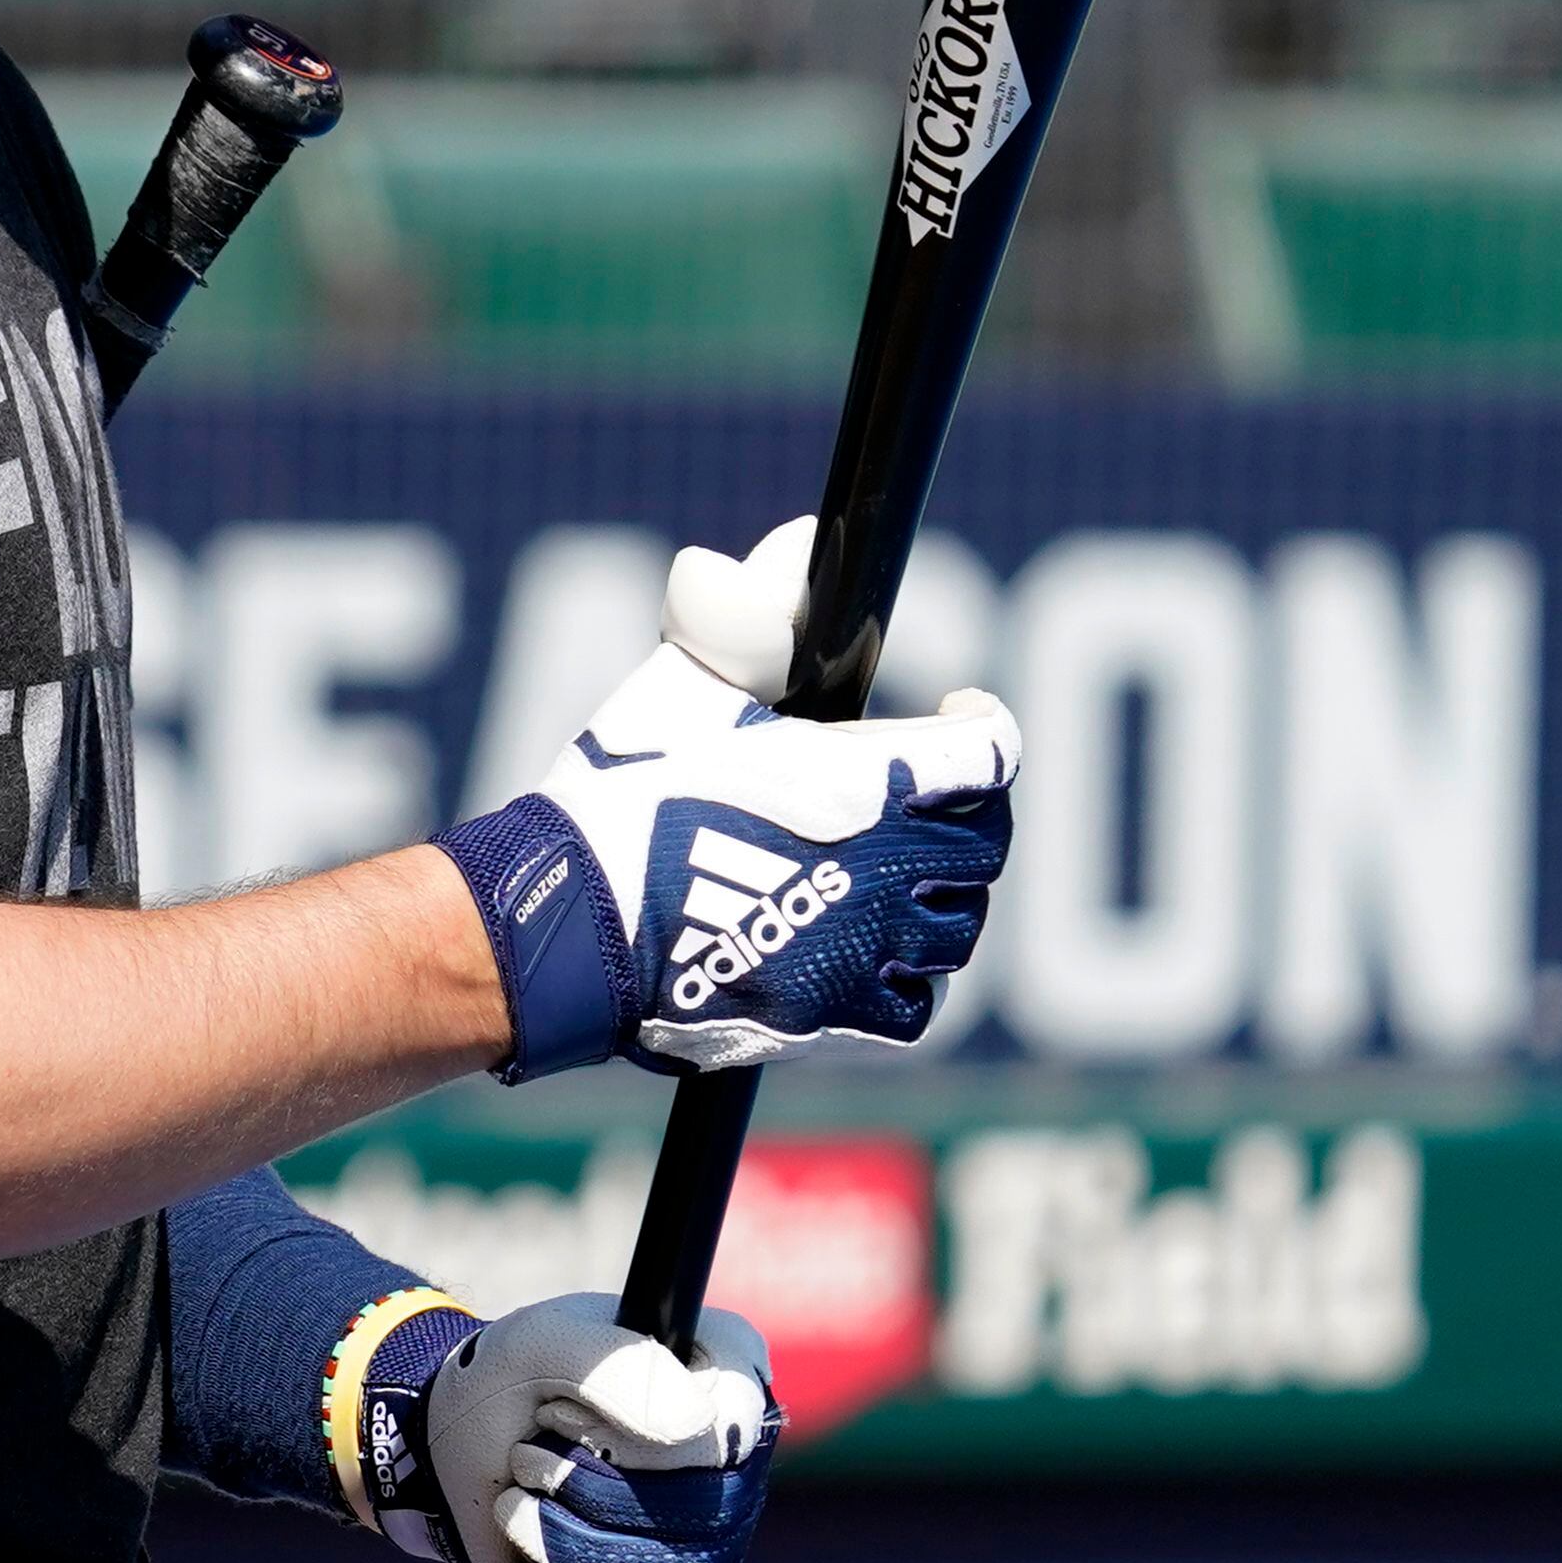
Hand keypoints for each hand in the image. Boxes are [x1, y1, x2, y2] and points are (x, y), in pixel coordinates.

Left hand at [355, 1293, 780, 1562]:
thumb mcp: (545, 1342)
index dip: (629, 1443)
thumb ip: (620, 1369)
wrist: (456, 1448)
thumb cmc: (512, 1378)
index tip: (553, 1416)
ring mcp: (713, 1536)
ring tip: (513, 1503)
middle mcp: (737, 1460)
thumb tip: (699, 1428)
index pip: (723, 1435)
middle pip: (702, 1512)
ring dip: (566, 1541)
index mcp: (727, 1376)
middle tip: (524, 1456)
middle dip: (586, 1491)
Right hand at [431, 519, 1019, 1076]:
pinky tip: (870, 952)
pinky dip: (905, 979)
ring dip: (938, 895)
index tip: (963, 707)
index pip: (988, 753)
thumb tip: (802, 543)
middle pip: (986, 844)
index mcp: (866, 783)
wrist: (572, 926)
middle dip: (968, 812)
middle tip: (926, 796)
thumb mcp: (685, 682)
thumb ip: (752, 610)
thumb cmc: (625, 795)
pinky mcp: (834, 1018)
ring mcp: (866, 953)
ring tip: (897, 873)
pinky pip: (912, 1004)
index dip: (987, 723)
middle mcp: (887, 872)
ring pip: (955, 927)